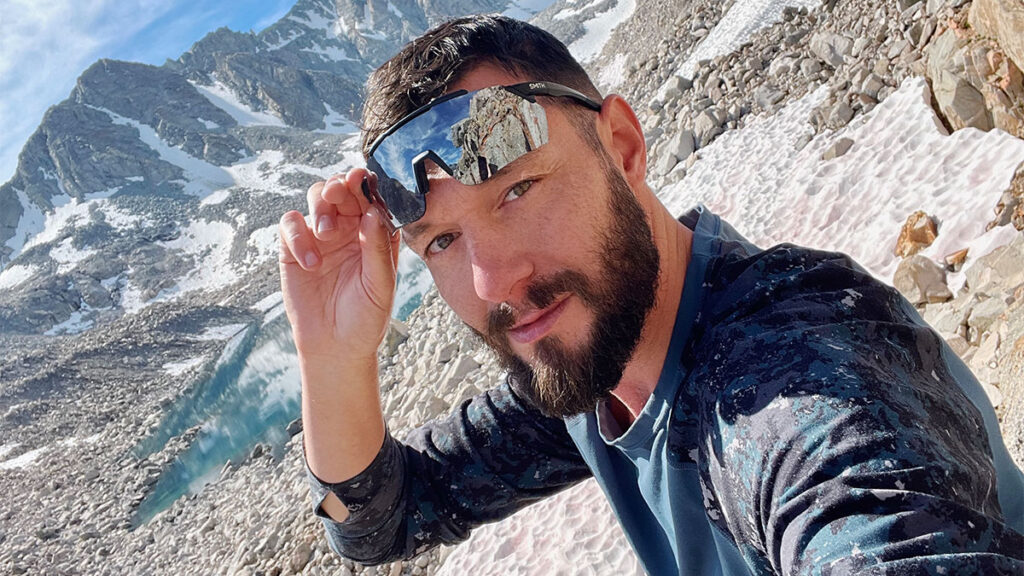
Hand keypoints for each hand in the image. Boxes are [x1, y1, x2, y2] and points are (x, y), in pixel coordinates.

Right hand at [278, 169, 398, 363]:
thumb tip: (373, 211)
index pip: (372, 198)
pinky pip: (290, 225)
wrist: (336, 347)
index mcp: (375, 233)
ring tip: (328, 233)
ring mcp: (321, 237)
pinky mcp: (293, 249)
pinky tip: (311, 262)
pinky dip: (297, 236)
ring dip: (321, 206)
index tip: (363, 177)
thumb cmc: (366, 318)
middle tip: (339, 190)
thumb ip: (377, 248)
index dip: (367, 184)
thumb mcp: (380, 285)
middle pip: (343, 191)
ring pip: (317, 198)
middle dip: (341, 184)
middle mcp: (349, 229)